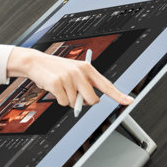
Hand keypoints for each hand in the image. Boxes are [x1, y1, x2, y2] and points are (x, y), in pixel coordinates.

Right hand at [5, 47, 133, 107]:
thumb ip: (84, 87)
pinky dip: (58, 99)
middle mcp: (80, 72)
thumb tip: (89, 103)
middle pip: (92, 100)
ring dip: (67, 99)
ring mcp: (68, 77)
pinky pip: (63, 102)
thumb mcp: (73, 74)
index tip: (129, 101)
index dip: (119, 95)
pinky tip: (54, 88)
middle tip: (74, 95)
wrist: (36, 62)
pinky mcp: (57, 83)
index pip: (107, 85)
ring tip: (60, 87)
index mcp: (87, 68)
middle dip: (84, 102)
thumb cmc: (56, 70)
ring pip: (75, 103)